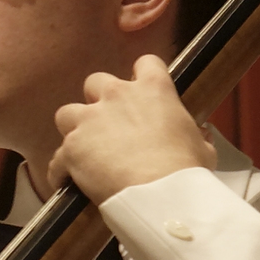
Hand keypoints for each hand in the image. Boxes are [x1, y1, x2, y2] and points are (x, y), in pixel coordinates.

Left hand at [47, 54, 214, 204]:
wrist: (160, 195)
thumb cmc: (186, 172)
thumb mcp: (202, 149)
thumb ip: (196, 136)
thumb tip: (201, 136)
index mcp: (153, 90)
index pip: (146, 64)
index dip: (141, 76)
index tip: (141, 90)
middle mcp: (117, 96)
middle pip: (95, 83)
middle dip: (98, 101)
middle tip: (108, 126)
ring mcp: (90, 120)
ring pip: (67, 113)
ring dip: (74, 130)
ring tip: (83, 153)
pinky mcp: (71, 147)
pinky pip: (57, 158)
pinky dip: (62, 170)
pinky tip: (69, 184)